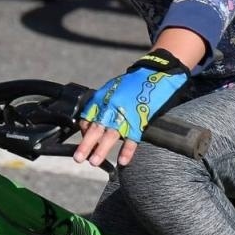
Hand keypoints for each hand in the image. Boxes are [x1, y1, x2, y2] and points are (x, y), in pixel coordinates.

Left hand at [75, 49, 189, 166]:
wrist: (155, 72)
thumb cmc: (133, 83)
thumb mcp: (112, 89)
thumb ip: (103, 104)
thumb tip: (93, 121)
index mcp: (103, 99)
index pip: (88, 117)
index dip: (84, 130)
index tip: (83, 139)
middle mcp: (112, 107)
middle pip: (96, 128)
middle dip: (86, 144)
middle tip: (78, 158)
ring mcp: (126, 115)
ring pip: (111, 135)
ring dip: (102, 150)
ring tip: (94, 162)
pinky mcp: (140, 120)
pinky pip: (133, 138)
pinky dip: (127, 150)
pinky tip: (122, 161)